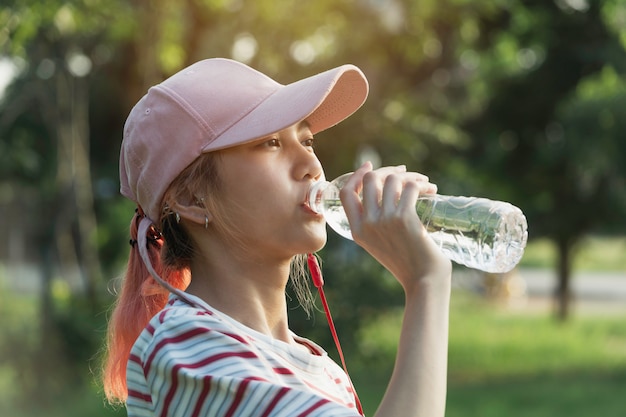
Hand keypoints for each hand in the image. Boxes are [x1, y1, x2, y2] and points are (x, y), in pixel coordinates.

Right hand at [339, 162, 450, 293]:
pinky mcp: (404, 218)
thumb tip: (387, 193)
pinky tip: (431, 190)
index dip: (356, 176)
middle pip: (370, 180)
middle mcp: (367, 224)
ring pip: (392, 180)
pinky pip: (410, 188)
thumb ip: (376, 224)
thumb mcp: (381, 245)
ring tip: (423, 183)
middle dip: (389, 170)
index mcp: (357, 231)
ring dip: (410, 176)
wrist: (423, 281)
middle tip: (405, 173)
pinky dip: (422, 184)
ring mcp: (384, 220)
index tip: (369, 166)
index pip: (346, 194)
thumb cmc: (408, 264)